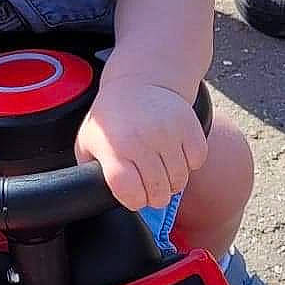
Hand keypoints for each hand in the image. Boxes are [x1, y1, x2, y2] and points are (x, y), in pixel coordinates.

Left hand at [75, 81, 206, 213]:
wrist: (138, 83)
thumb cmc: (112, 120)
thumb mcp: (88, 142)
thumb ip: (89, 171)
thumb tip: (94, 196)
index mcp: (114, 147)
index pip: (129, 191)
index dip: (134, 201)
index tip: (134, 198)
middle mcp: (141, 139)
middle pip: (157, 190)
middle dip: (155, 198)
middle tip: (151, 191)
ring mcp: (167, 132)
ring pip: (179, 179)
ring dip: (173, 183)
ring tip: (163, 173)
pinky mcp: (188, 126)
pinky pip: (197, 161)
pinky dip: (189, 164)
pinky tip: (176, 156)